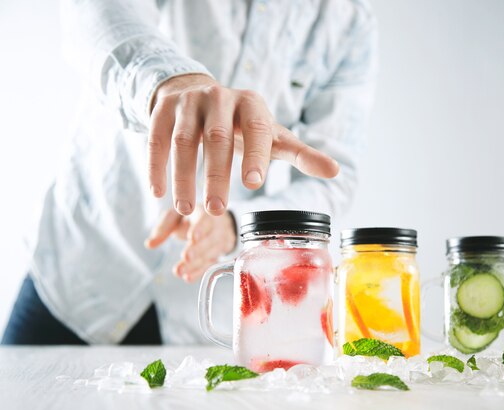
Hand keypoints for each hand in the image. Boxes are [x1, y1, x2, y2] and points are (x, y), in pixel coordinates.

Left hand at [144, 207, 236, 281]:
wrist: (214, 222)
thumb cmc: (191, 218)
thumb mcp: (175, 216)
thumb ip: (163, 228)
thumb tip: (149, 244)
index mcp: (206, 213)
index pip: (205, 220)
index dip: (200, 229)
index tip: (192, 238)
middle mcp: (218, 227)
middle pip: (210, 240)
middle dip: (197, 250)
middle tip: (186, 257)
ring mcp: (222, 242)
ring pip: (210, 254)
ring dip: (195, 264)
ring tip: (179, 271)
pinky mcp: (220, 255)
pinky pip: (211, 265)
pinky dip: (199, 272)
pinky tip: (187, 277)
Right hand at [148, 74, 339, 215]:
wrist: (199, 95)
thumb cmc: (243, 125)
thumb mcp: (273, 137)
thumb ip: (301, 155)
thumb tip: (337, 172)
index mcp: (252, 105)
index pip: (256, 128)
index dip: (255, 155)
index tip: (254, 185)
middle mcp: (220, 98)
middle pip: (217, 137)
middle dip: (216, 175)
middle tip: (217, 210)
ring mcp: (189, 102)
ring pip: (183, 141)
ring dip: (183, 176)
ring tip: (186, 209)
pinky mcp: (162, 109)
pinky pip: (155, 138)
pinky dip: (155, 166)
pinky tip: (159, 192)